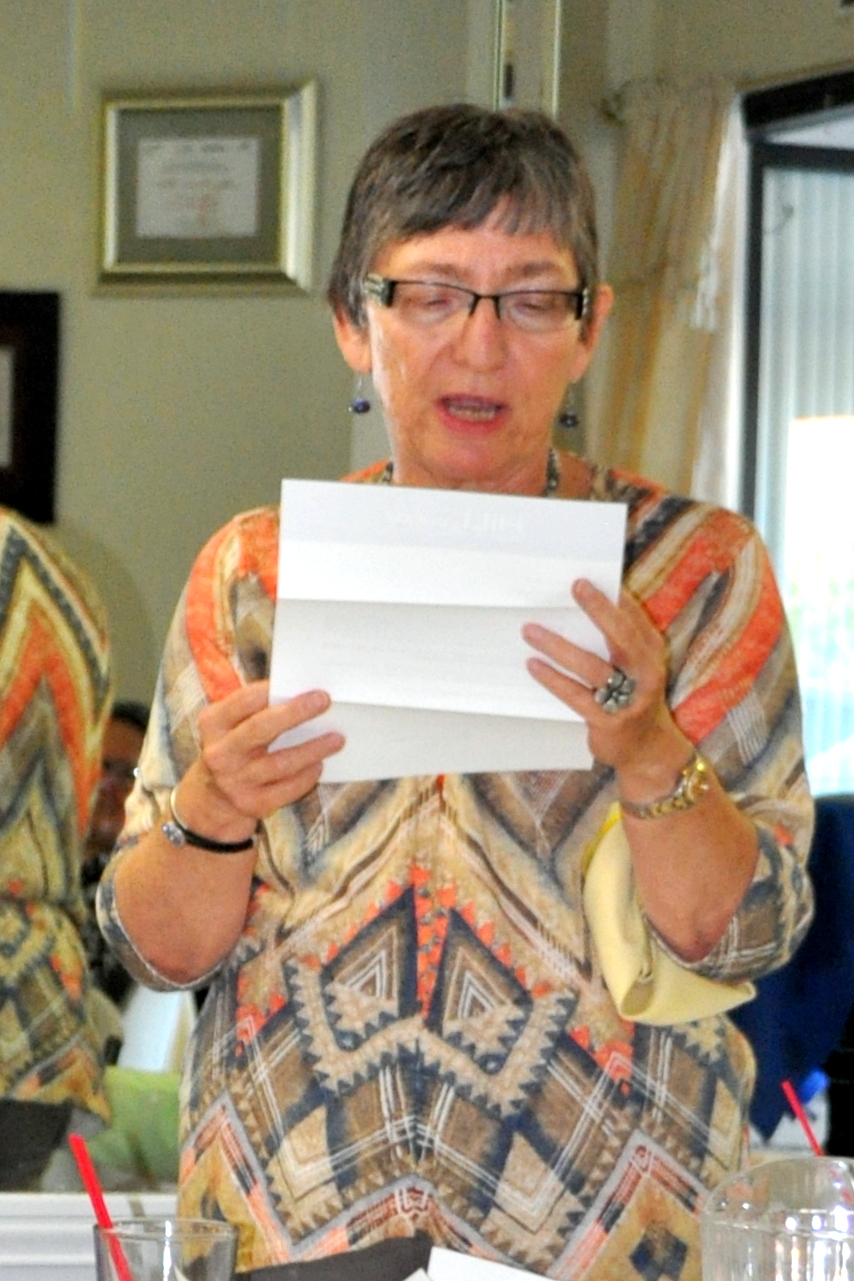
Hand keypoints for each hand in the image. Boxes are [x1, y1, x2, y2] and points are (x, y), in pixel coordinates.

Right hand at [174, 680, 343, 840]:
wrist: (213, 796)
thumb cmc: (235, 746)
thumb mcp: (231, 725)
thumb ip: (256, 709)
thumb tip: (302, 695)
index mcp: (212, 724)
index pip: (243, 701)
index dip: (272, 691)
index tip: (301, 684)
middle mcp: (220, 753)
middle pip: (261, 728)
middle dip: (295, 713)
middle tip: (324, 701)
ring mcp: (234, 781)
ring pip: (281, 762)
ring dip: (313, 749)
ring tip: (337, 738)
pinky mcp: (251, 803)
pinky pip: (287, 789)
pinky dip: (307, 776)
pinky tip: (320, 765)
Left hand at [522, 578, 675, 772]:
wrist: (648, 751)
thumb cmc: (634, 699)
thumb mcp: (637, 667)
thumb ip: (620, 640)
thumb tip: (586, 606)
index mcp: (651, 654)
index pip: (633, 619)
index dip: (611, 598)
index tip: (584, 579)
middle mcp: (645, 673)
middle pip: (621, 636)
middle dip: (598, 609)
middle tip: (575, 587)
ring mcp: (629, 699)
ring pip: (592, 666)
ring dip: (558, 646)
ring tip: (530, 631)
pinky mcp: (609, 722)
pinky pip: (576, 695)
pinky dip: (553, 679)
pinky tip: (533, 666)